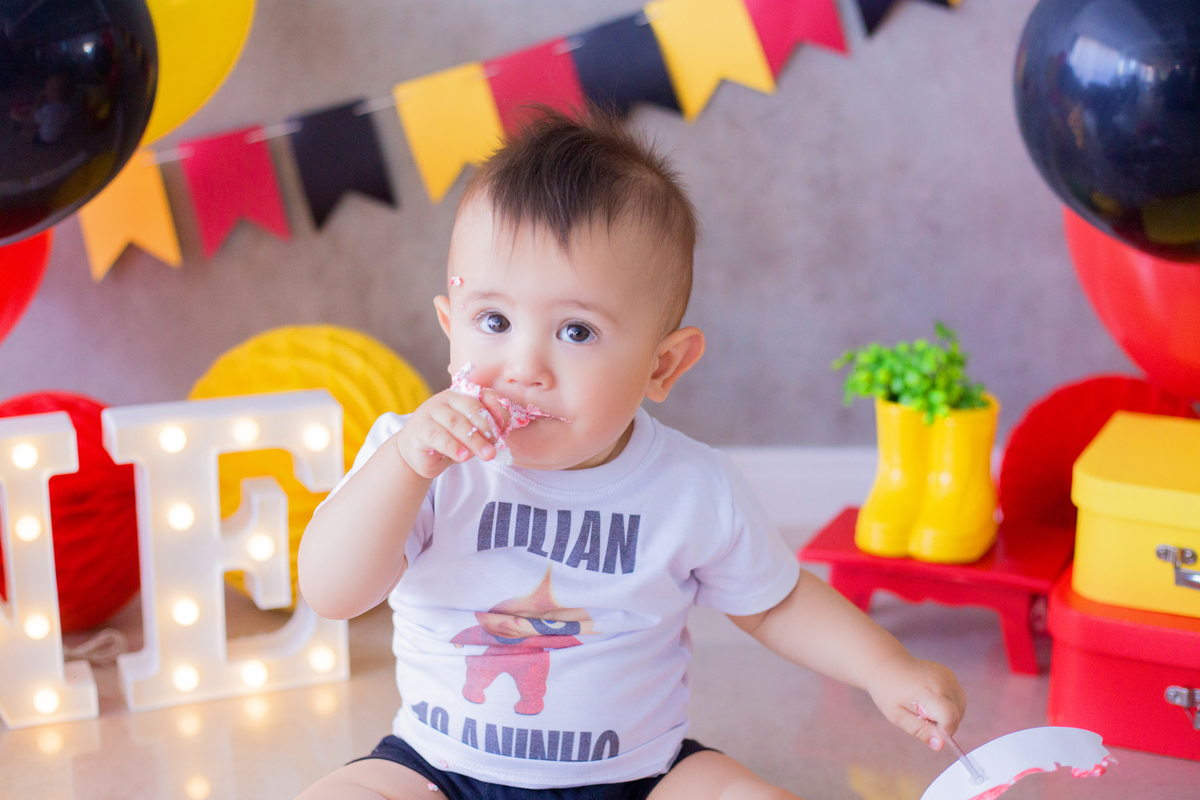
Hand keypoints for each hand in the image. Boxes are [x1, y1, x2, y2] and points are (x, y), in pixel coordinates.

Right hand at [394, 388, 508, 478]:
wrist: (418, 454)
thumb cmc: (449, 441)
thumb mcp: (471, 436)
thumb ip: (484, 432)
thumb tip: (500, 439)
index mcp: (464, 395)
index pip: (486, 396)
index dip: (498, 412)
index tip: (505, 431)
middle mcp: (448, 398)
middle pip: (472, 408)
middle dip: (487, 429)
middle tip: (496, 447)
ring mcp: (432, 410)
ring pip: (456, 422)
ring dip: (474, 440)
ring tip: (487, 455)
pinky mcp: (420, 427)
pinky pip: (439, 436)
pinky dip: (454, 447)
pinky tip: (464, 457)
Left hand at [866, 652, 965, 750]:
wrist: (886, 665)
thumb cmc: (888, 691)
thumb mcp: (898, 716)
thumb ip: (920, 731)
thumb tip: (940, 745)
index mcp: (928, 692)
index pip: (951, 718)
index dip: (943, 730)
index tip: (927, 728)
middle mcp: (942, 681)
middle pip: (957, 714)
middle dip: (944, 723)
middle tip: (921, 716)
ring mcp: (948, 676)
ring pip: (960, 706)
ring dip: (948, 713)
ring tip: (925, 707)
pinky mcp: (949, 674)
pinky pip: (957, 696)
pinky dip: (948, 703)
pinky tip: (930, 699)